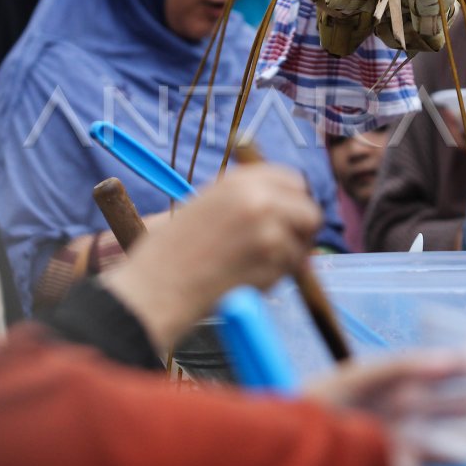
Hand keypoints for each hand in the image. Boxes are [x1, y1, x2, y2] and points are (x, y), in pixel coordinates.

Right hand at [103, 164, 321, 349]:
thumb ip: (249, 201)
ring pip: (302, 244)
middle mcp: (258, 197)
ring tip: (251, 267)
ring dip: (287, 259)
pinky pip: (290, 269)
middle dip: (301, 232)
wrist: (157, 286)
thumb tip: (290, 212)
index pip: (293, 180)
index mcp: (240, 180)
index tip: (290, 217)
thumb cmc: (174, 252)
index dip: (295, 201)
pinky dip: (275, 278)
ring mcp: (268, 227)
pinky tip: (244, 279)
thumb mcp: (209, 206)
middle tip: (284, 249)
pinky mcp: (272, 259)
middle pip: (308, 211)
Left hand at [309, 356, 465, 465]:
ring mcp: (407, 455)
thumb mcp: (361, 379)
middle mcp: (404, 422)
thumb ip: (404, 366)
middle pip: (459, 409)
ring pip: (461, 444)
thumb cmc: (323, 416)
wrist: (298, 465)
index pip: (445, 375)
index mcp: (392, 390)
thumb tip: (449, 362)